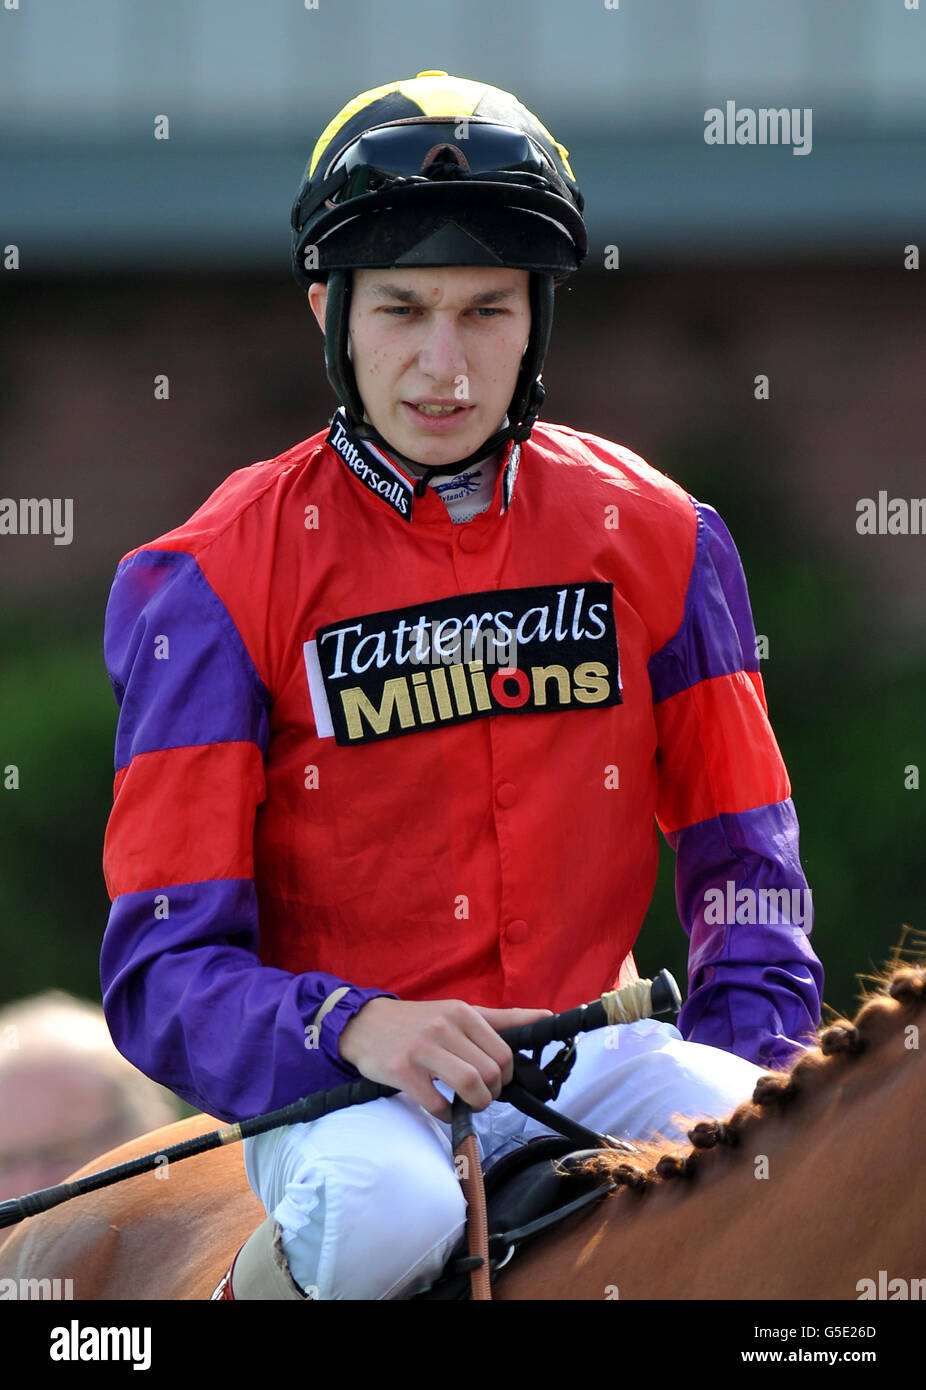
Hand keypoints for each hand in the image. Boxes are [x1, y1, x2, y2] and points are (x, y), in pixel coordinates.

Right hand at [337, 996, 552, 1122]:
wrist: (364, 1024)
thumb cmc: (419, 1021)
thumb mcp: (459, 1012)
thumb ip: (503, 1018)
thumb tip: (548, 1017)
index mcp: (463, 1012)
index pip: (505, 1053)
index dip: (507, 1076)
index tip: (497, 1081)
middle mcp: (444, 1027)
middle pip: (490, 1073)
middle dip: (492, 1093)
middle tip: (481, 1095)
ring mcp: (422, 1049)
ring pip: (469, 1086)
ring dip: (475, 1104)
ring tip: (467, 1103)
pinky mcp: (403, 1071)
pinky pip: (438, 1104)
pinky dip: (447, 1114)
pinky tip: (442, 1108)